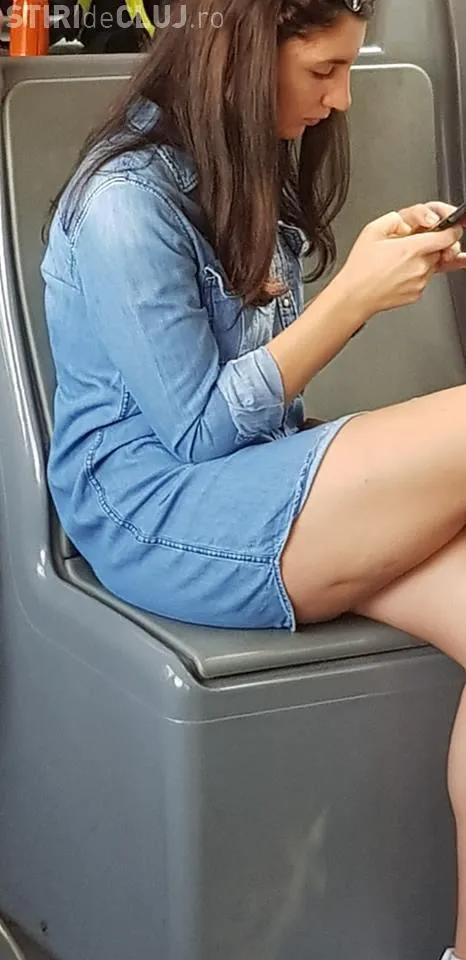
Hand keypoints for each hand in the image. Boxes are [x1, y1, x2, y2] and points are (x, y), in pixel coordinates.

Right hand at [337, 210, 462, 321]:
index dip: (452, 229)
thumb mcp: (373, 230)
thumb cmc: (360, 268)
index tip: (451, 227)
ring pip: (433, 265)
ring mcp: (420, 282)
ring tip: (400, 261)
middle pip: (442, 249)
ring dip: (424, 259)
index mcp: (412, 248)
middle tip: (414, 244)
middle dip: (433, 244)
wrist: (354, 296)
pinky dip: (416, 274)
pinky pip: (424, 279)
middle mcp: (420, 266)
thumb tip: (410, 220)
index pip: (449, 236)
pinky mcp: (417, 294)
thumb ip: (397, 218)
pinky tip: (398, 273)